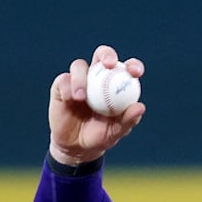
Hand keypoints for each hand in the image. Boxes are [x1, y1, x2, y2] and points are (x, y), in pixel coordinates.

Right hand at [48, 46, 145, 165]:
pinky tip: (70, 99)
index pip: (126, 69)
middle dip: (107, 55)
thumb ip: (128, 120)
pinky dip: (68, 88)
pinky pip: (64, 80)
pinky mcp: (62, 85)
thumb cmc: (100, 136)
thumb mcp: (116, 132)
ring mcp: (79, 79)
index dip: (133, 65)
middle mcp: (98, 77)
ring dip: (81, 78)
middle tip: (109, 65)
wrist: (76, 147)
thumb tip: (140, 107)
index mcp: (116, 84)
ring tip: (81, 98)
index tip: (135, 73)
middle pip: (102, 55)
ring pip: (79, 66)